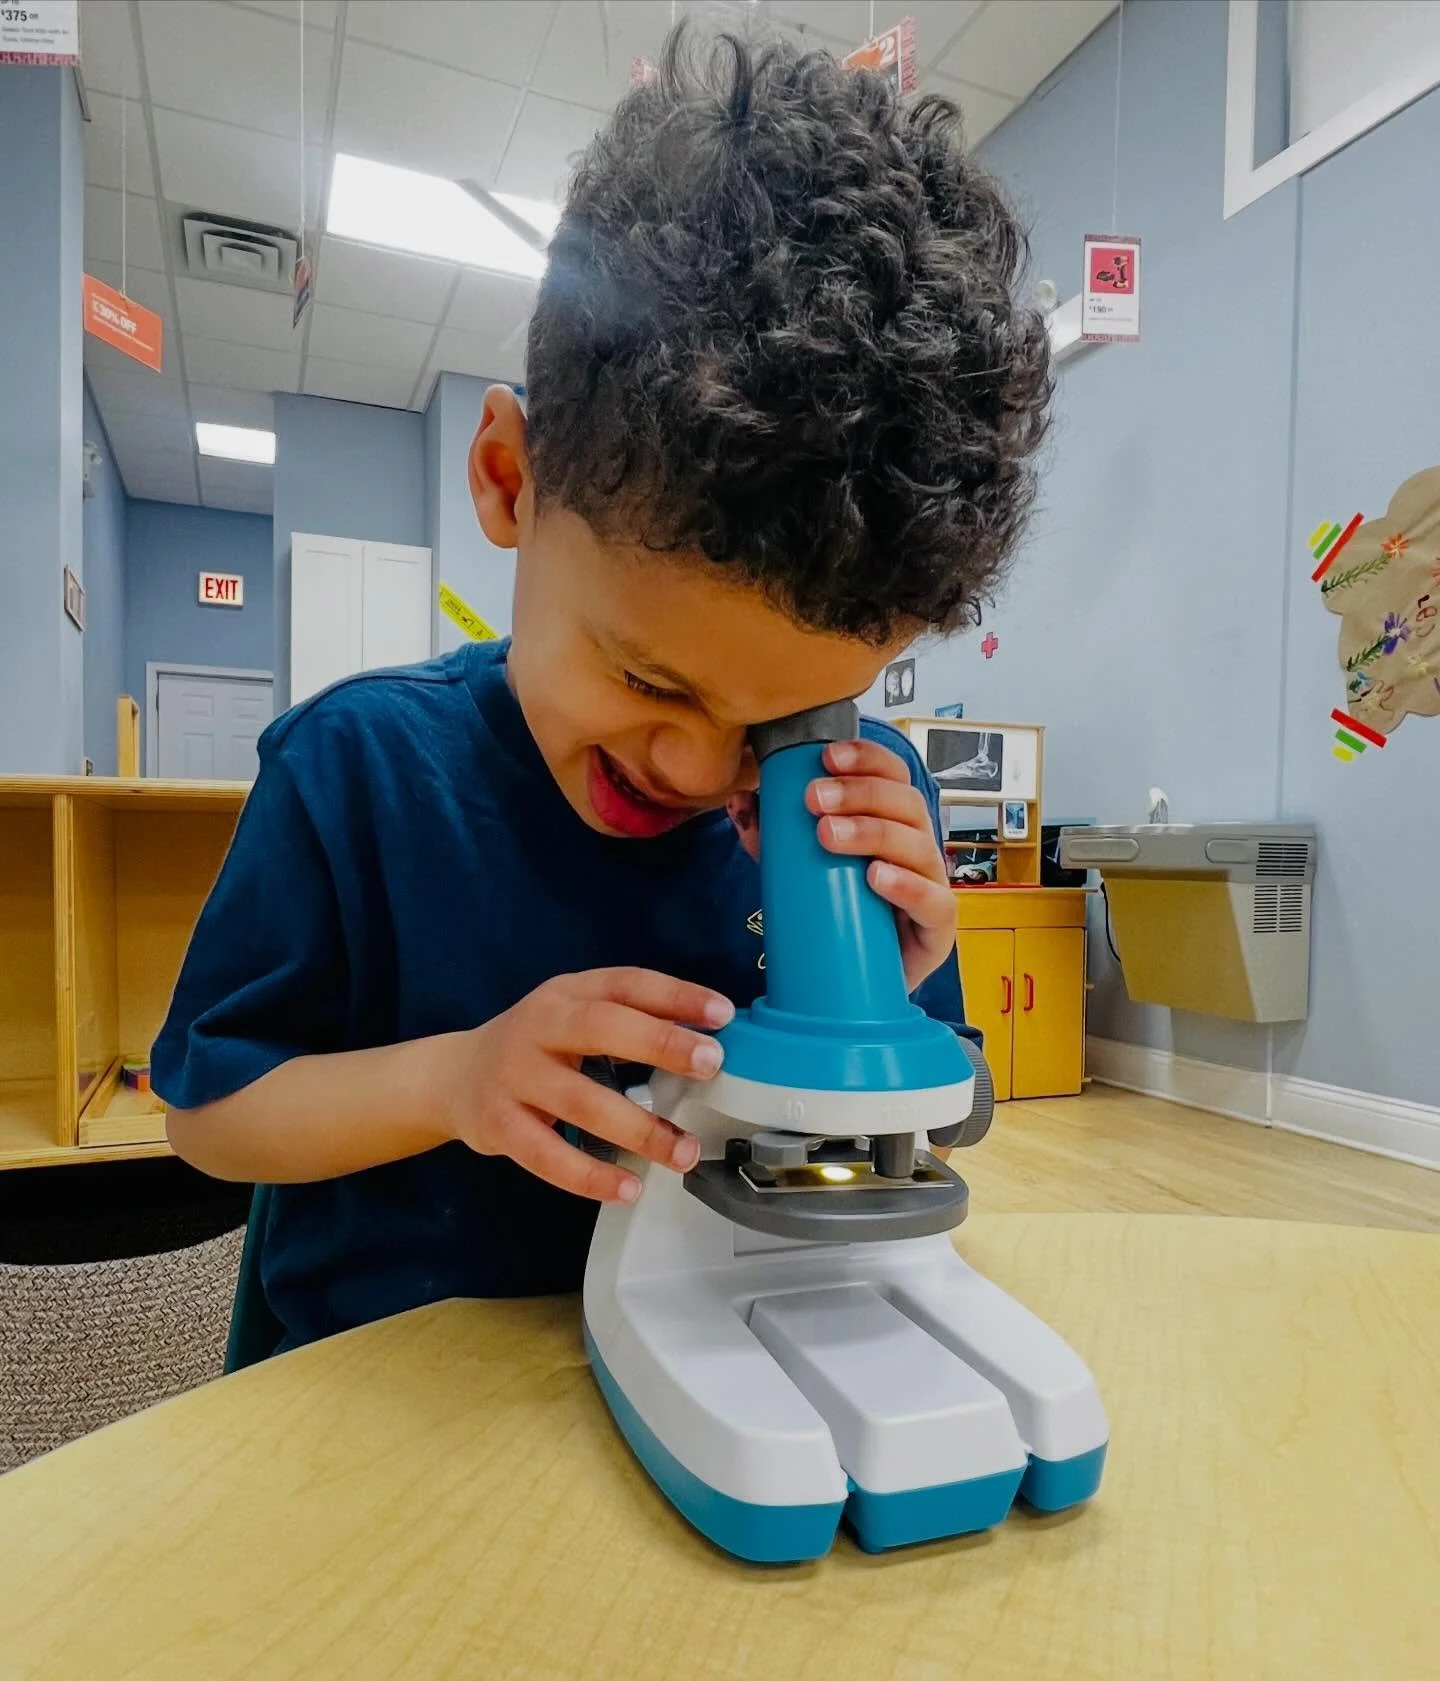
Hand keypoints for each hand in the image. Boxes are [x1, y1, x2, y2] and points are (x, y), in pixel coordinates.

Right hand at [435, 969, 732, 1202]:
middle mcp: (539, 1027)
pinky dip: (590, 1175)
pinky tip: (627, 1187)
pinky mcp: (499, 1125)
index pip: (626, 983)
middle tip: (710, 1064)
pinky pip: (548, 1156)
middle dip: (659, 1043)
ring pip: (581, 1102)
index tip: (722, 1013)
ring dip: (639, 1129)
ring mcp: (515, 1076)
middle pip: (600, 1027)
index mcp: (568, 994)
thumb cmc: (536, 1048)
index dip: (675, 995)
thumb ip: (630, 1022)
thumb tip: (706, 1039)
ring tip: (683, 1152)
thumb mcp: (575, 1017)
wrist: (453, 1077)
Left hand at [728, 739, 954, 993]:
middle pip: (906, 803)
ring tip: (828, 835)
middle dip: (859, 794)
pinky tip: (876, 876)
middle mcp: (919, 847)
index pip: (893, 775)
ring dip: (873, 833)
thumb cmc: (839, 916)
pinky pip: (935, 903)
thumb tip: (741, 801)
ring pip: (918, 847)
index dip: (867, 759)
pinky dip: (906, 886)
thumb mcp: (799, 869)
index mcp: (894, 822)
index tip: (827, 756)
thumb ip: (772, 837)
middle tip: (813, 799)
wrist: (859, 985)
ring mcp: (933, 887)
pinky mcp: (937, 932)